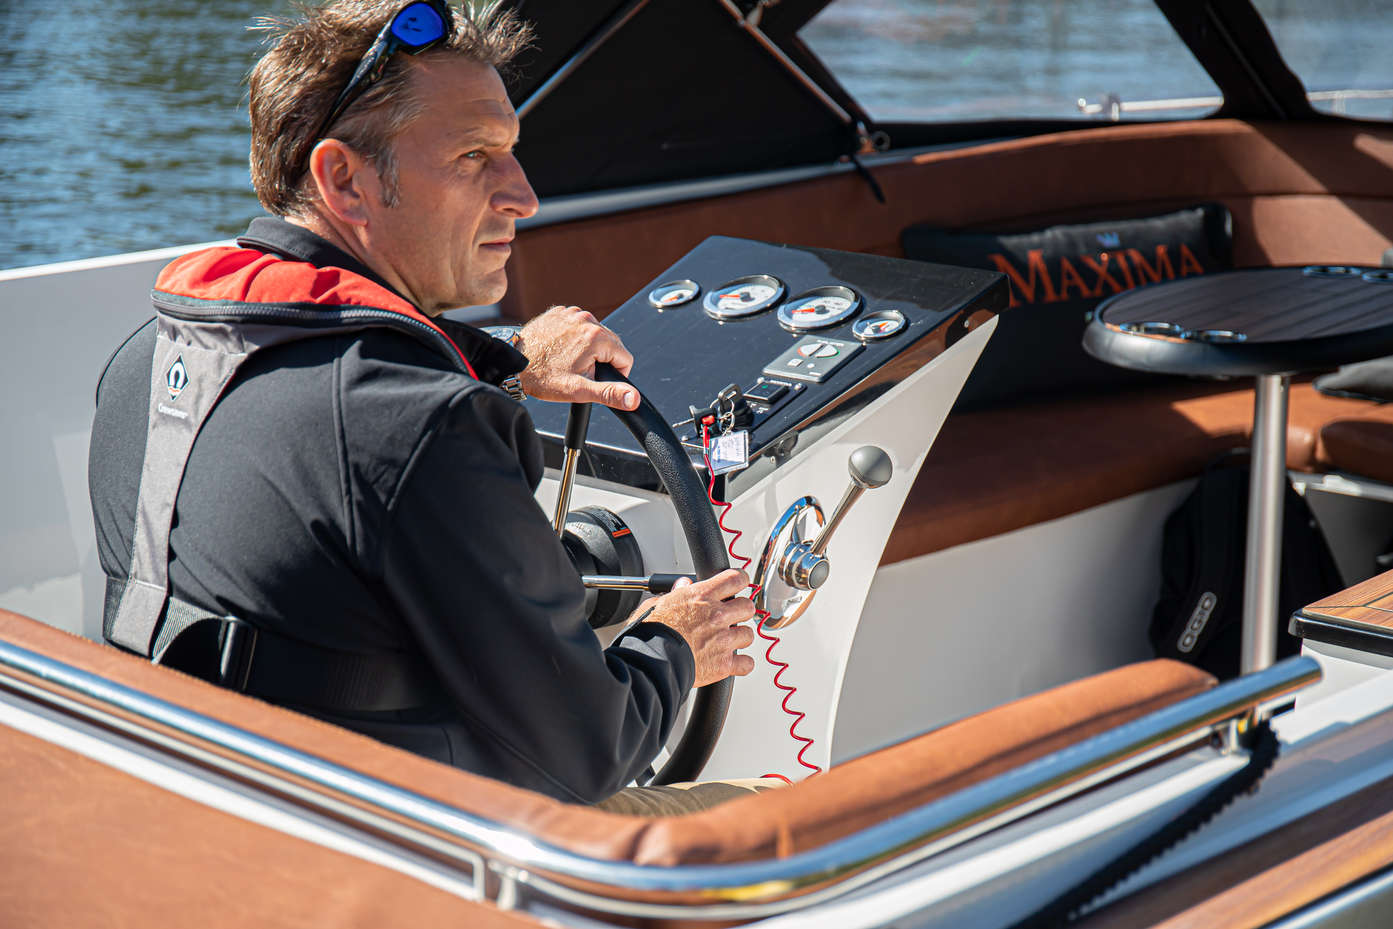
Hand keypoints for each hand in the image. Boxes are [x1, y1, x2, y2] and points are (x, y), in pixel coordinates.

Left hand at [515, 305, 639, 410]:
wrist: (514, 364)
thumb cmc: (543, 376)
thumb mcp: (580, 390)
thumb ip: (610, 394)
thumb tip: (633, 399)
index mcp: (596, 336)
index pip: (625, 357)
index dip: (615, 374)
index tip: (595, 378)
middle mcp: (586, 319)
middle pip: (611, 344)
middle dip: (600, 360)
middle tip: (578, 371)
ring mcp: (572, 313)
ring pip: (595, 335)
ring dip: (588, 349)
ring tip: (568, 361)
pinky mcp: (560, 313)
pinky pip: (578, 327)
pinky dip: (574, 338)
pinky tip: (561, 350)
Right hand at [635, 569, 756, 686]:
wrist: (652, 661)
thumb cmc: (651, 634)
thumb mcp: (658, 604)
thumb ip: (675, 593)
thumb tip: (682, 585)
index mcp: (702, 597)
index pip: (734, 579)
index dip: (739, 579)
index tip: (739, 582)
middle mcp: (717, 616)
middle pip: (747, 606)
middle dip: (742, 610)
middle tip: (734, 615)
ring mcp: (723, 640)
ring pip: (748, 634)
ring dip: (740, 637)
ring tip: (729, 641)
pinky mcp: (724, 664)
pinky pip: (746, 663)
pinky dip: (741, 664)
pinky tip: (733, 663)